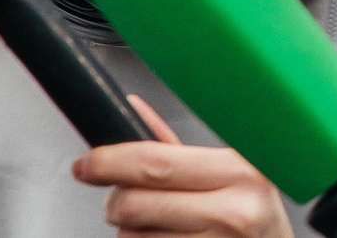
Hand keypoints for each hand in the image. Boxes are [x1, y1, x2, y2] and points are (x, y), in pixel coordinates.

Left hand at [71, 96, 290, 237]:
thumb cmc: (250, 213)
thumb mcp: (229, 172)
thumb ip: (176, 147)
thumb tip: (132, 110)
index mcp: (240, 172)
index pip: (156, 163)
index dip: (110, 162)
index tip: (86, 165)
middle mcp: (233, 211)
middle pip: (135, 204)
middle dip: (116, 201)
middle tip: (124, 199)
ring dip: (131, 232)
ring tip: (163, 225)